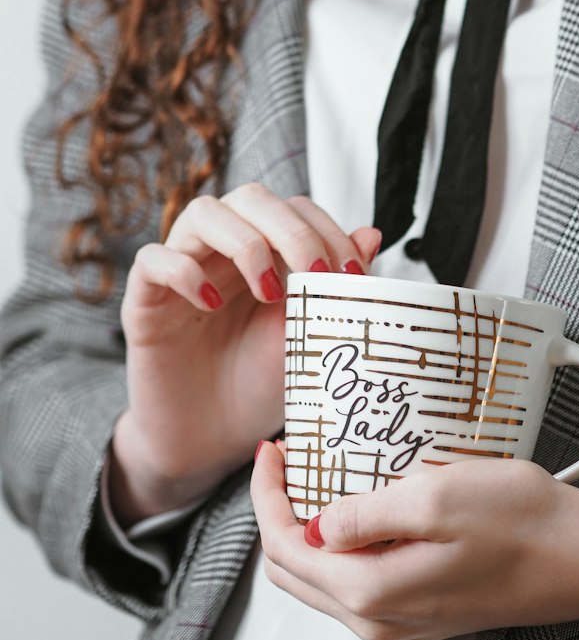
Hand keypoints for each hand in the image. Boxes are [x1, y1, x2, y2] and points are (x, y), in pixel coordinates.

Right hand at [109, 184, 380, 525]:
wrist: (211, 442)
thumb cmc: (261, 385)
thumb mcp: (309, 335)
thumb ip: (335, 286)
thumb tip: (374, 233)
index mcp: (267, 251)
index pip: (295, 208)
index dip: (327, 230)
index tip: (353, 276)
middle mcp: (224, 249)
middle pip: (250, 197)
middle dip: (292, 229)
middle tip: (316, 275)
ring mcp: (182, 268)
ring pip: (202, 212)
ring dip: (245, 243)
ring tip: (270, 293)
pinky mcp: (144, 299)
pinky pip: (152, 258)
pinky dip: (184, 270)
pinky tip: (211, 305)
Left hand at [251, 441, 578, 639]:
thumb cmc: (523, 524)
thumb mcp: (438, 497)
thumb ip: (366, 512)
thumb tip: (319, 520)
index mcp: (371, 592)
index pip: (286, 546)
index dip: (269, 494)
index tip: (274, 449)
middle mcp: (378, 619)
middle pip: (295, 570)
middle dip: (281, 512)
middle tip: (291, 460)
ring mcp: (401, 619)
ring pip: (324, 578)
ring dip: (311, 528)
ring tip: (323, 474)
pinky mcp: (424, 608)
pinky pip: (359, 580)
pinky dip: (344, 544)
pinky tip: (365, 505)